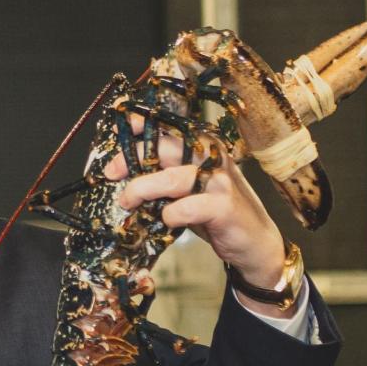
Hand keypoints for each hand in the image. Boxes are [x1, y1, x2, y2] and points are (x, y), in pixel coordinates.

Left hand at [106, 115, 291, 311]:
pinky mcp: (223, 206)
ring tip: (127, 202)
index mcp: (201, 148)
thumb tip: (123, 173)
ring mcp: (218, 181)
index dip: (142, 124)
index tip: (120, 127)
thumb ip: (162, 178)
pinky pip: (187, 208)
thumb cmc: (216, 212)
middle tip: (111, 174)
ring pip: (172, 178)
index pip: (169, 128)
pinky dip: (170, 215)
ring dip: (143, 189)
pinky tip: (167, 220)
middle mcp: (211, 158)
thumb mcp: (188, 188)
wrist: (255, 241)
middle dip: (132, 158)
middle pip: (165, 147)